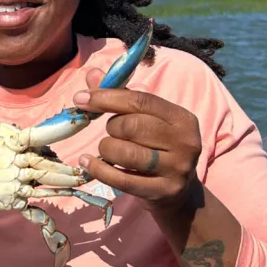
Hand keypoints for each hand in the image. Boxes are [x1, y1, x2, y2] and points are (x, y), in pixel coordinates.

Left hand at [73, 67, 202, 212]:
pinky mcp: (163, 191)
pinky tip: (87, 163)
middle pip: (132, 126)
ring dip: (106, 148)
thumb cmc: (157, 147)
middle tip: (110, 131)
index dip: (107, 97)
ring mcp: (176, 169)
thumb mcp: (146, 119)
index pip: (140, 101)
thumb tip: (92, 75)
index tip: (81, 99)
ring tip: (107, 149)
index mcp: (182, 118)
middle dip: (111, 126)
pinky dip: (99, 170)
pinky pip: (121, 179)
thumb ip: (120, 96)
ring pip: (126, 153)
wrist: (178, 192)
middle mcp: (185, 142)